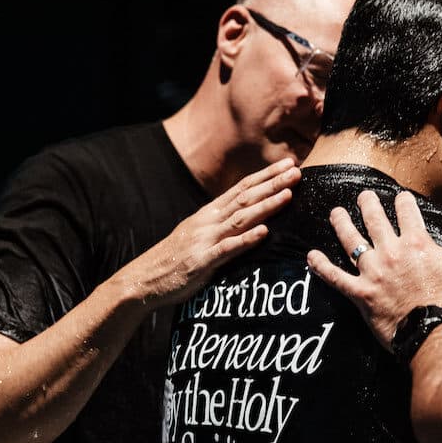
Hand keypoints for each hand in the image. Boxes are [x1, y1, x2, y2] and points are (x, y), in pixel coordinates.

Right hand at [115, 157, 300, 307]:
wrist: (145, 278)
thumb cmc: (176, 258)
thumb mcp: (199, 234)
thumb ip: (221, 224)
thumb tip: (248, 217)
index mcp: (209, 213)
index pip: (242, 188)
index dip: (266, 175)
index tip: (288, 164)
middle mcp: (208, 221)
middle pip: (245, 198)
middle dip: (272, 184)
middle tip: (297, 172)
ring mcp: (205, 240)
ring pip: (240, 219)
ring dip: (265, 206)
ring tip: (288, 196)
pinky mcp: (203, 261)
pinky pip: (227, 249)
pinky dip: (246, 240)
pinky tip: (263, 232)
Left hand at [306, 189, 441, 349]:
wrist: (437, 331)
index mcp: (417, 242)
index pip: (407, 211)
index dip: (403, 201)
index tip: (400, 198)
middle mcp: (392, 252)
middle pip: (374, 219)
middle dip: (367, 203)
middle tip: (362, 197)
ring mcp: (374, 272)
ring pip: (351, 241)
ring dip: (341, 224)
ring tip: (335, 214)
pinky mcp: (361, 294)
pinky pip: (336, 278)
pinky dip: (321, 267)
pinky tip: (310, 257)